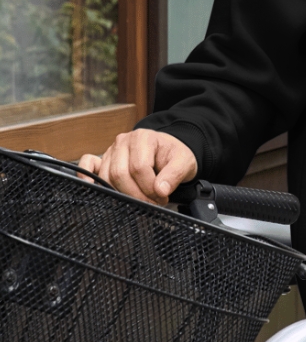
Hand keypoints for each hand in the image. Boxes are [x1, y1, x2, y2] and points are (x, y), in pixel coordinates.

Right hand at [79, 130, 196, 205]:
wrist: (170, 152)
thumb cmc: (174, 156)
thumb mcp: (184, 162)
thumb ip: (174, 175)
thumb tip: (160, 190)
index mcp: (143, 138)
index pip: (139, 168)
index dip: (149, 187)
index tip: (161, 197)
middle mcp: (123, 142)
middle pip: (120, 174)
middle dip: (136, 194)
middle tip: (151, 203)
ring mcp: (111, 151)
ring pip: (106, 177)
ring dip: (121, 194)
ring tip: (140, 201)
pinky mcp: (103, 160)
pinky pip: (87, 165)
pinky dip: (86, 176)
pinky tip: (92, 188)